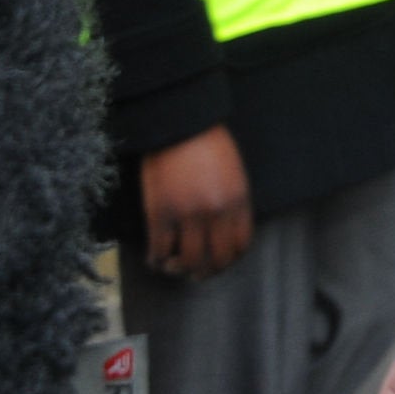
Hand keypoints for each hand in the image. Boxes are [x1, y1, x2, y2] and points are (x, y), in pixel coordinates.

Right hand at [140, 124, 254, 280]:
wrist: (178, 122)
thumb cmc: (206, 143)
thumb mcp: (232, 173)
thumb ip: (232, 203)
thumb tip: (223, 234)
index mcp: (238, 201)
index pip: (240, 246)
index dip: (229, 260)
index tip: (218, 260)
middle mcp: (216, 213)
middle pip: (216, 260)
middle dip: (206, 271)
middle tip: (195, 271)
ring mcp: (188, 215)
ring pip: (188, 262)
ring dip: (180, 270)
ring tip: (172, 265)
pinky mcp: (160, 213)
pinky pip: (159, 251)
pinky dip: (156, 260)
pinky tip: (154, 258)